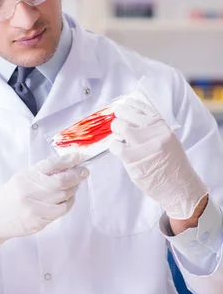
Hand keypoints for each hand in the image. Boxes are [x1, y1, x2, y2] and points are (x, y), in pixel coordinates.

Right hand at [0, 153, 89, 248]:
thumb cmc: (11, 195)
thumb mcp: (23, 177)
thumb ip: (42, 172)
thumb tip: (66, 165)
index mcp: (27, 176)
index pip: (51, 165)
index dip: (68, 160)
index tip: (79, 157)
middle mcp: (31, 190)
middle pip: (61, 181)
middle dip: (77, 175)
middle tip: (84, 172)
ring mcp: (36, 207)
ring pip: (64, 195)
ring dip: (74, 188)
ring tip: (75, 184)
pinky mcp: (40, 220)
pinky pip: (61, 209)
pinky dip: (69, 202)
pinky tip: (68, 198)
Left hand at [109, 98, 207, 220]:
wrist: (180, 188)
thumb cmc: (173, 166)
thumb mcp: (169, 141)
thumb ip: (154, 130)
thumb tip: (133, 119)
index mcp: (163, 127)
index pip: (143, 108)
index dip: (131, 105)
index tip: (124, 104)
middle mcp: (154, 133)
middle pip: (128, 114)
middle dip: (119, 114)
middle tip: (117, 119)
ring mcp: (142, 145)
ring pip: (120, 127)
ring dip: (116, 129)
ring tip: (118, 135)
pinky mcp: (132, 158)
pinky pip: (115, 146)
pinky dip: (114, 146)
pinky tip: (118, 149)